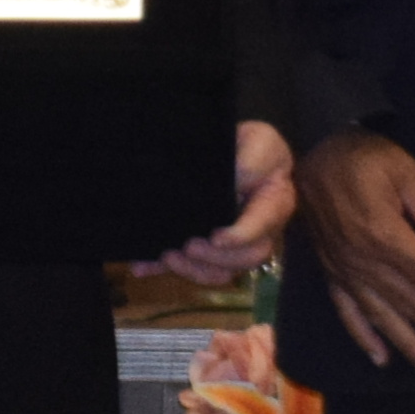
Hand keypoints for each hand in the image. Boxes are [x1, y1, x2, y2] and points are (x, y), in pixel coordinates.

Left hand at [142, 121, 296, 282]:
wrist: (231, 150)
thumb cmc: (254, 146)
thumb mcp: (261, 141)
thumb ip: (255, 160)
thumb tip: (236, 182)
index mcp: (273, 207)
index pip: (263, 227)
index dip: (241, 237)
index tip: (217, 237)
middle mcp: (257, 233)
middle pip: (246, 259)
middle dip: (216, 258)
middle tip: (189, 246)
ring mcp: (231, 246)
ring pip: (221, 272)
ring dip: (194, 270)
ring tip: (167, 256)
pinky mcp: (204, 248)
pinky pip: (187, 266)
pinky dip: (162, 269)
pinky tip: (141, 267)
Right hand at [298, 130, 414, 372]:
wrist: (312, 158)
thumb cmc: (363, 160)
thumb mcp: (403, 170)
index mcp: (385, 235)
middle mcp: (365, 261)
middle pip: (409, 302)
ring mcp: (346, 272)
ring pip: (381, 315)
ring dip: (407, 344)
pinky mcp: (332, 275)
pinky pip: (348, 312)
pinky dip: (364, 337)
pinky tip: (380, 358)